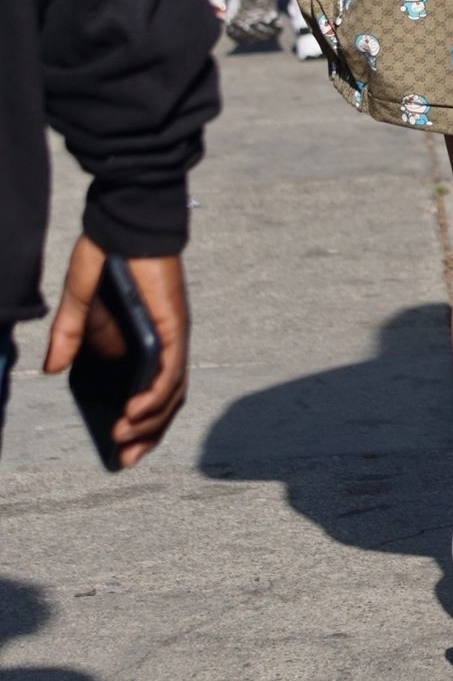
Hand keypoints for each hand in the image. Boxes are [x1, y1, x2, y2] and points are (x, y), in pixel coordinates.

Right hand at [44, 237, 190, 468]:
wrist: (123, 221)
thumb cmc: (107, 256)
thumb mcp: (79, 302)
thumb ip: (68, 334)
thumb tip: (51, 370)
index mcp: (144, 340)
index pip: (151, 392)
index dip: (141, 423)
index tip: (120, 450)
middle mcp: (164, 342)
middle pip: (166, 400)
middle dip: (147, 434)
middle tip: (124, 459)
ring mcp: (172, 335)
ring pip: (172, 391)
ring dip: (151, 420)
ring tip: (125, 438)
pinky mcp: (173, 324)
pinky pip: (171, 368)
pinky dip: (157, 394)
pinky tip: (137, 410)